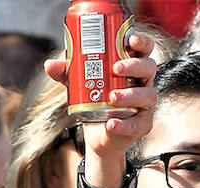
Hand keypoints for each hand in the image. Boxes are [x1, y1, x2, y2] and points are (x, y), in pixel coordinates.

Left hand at [44, 30, 158, 161]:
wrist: (98, 136)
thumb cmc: (95, 103)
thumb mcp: (80, 85)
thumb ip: (68, 74)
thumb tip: (50, 64)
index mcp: (133, 68)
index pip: (144, 49)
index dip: (142, 42)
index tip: (130, 40)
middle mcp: (143, 83)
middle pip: (149, 67)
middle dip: (134, 65)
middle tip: (115, 68)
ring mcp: (145, 105)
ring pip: (148, 95)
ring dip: (131, 94)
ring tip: (113, 97)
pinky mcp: (142, 125)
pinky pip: (138, 124)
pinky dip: (124, 124)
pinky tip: (111, 124)